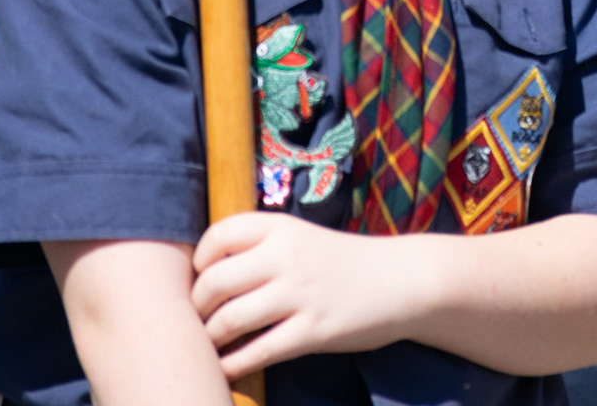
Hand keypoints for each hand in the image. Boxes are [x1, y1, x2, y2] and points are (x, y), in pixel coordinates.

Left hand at [192, 213, 413, 377]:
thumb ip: (260, 247)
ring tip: (210, 346)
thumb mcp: (302, 237)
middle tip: (197, 320)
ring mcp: (301, 294)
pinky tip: (226, 369)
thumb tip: (204, 273)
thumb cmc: (343, 262)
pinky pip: (259, 352)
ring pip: (230, 320)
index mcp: (282, 227)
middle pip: (214, 282)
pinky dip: (234, 365)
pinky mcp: (313, 331)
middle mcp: (287, 255)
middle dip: (196, 308)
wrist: (401, 280)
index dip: (198, 262)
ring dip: (210, 339)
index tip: (200, 280)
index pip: (218, 236)